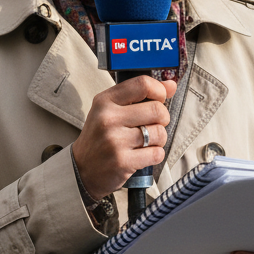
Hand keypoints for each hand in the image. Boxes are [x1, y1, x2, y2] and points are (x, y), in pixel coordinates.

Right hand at [72, 76, 176, 200]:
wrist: (82, 169)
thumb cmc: (100, 137)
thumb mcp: (112, 110)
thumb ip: (140, 95)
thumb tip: (171, 84)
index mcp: (105, 101)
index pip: (143, 84)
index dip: (159, 91)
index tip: (159, 99)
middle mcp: (108, 118)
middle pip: (157, 109)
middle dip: (162, 119)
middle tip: (152, 125)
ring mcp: (115, 141)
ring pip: (159, 133)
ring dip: (158, 139)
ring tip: (145, 142)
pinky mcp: (122, 162)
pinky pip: (157, 153)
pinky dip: (155, 155)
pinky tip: (142, 155)